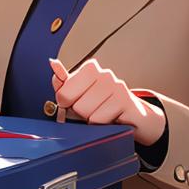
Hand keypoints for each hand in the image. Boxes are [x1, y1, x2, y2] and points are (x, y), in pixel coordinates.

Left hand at [50, 59, 165, 144]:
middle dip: (81, 114)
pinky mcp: (125, 101)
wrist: (134, 117)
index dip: (66, 105)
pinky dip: (103, 125)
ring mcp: (116, 86)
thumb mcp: (80, 95)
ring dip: (92, 120)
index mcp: (90, 69)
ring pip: (87, 113)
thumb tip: (53, 64)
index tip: (76, 103)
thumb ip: (64, 83)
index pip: (63, 93)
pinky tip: (112, 119)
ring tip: (103, 115)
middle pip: (75, 105)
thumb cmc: (103, 105)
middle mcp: (104, 74)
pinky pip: (100, 120)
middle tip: (93, 111)